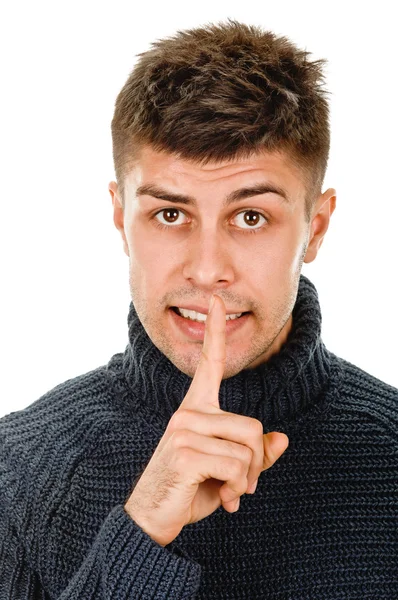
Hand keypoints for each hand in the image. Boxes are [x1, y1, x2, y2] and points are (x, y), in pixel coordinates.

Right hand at [124, 294, 288, 546]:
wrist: (151, 520)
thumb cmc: (190, 491)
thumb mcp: (228, 472)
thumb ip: (254, 455)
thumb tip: (283, 438)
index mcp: (196, 409)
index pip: (209, 363)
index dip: (215, 331)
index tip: (217, 300)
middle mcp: (188, 412)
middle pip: (253, 425)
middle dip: (255, 463)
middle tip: (239, 486)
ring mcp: (185, 429)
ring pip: (249, 447)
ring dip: (247, 479)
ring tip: (228, 494)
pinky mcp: (186, 451)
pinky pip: (237, 466)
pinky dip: (237, 489)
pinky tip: (221, 501)